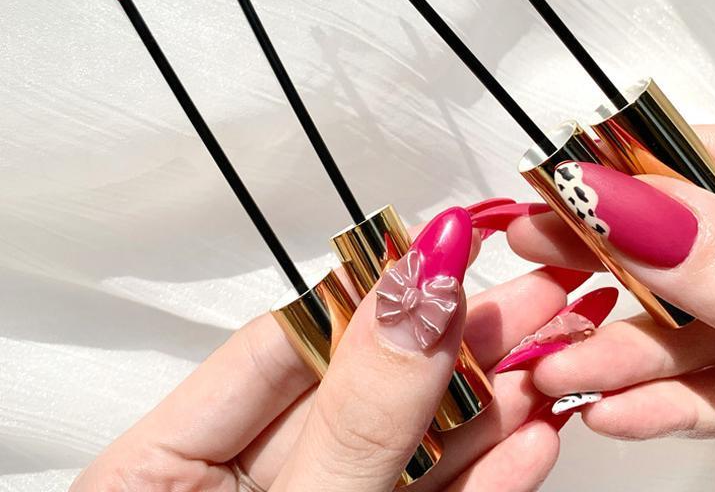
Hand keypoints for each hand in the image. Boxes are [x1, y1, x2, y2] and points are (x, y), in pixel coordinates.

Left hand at [70, 205, 589, 490]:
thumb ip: (355, 409)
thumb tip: (418, 279)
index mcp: (160, 472)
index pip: (281, 346)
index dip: (371, 296)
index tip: (444, 247)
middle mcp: (236, 490)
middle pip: (359, 393)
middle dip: (455, 341)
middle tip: (532, 285)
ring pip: (406, 453)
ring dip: (489, 407)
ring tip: (554, 345)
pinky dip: (485, 480)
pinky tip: (531, 434)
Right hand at [499, 116, 714, 447]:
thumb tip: (622, 206)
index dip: (659, 153)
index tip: (579, 166)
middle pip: (708, 241)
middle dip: (616, 252)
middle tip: (538, 242)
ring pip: (708, 330)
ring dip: (626, 353)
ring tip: (556, 362)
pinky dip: (669, 404)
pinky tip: (610, 409)